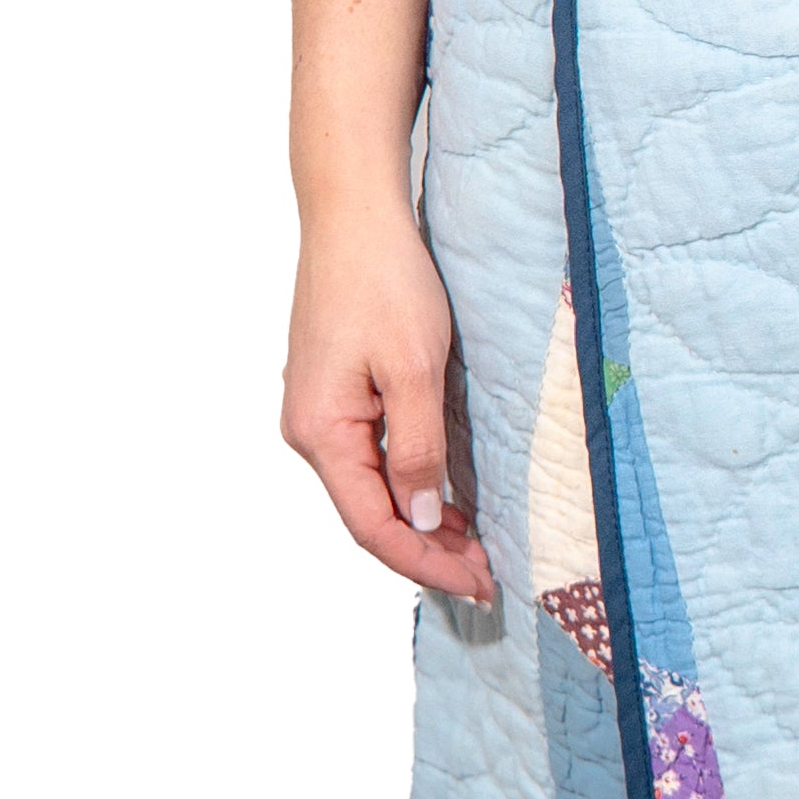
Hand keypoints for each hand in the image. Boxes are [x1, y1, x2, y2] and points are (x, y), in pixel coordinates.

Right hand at [283, 204, 496, 603]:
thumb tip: (421, 520)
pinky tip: (444, 500)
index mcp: (321, 433)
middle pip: (370, 515)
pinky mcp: (335, 395)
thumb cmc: (384, 281)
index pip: (373, 526)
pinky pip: (371, 459)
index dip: (426, 563)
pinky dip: (410, 485)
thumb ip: (417, 451)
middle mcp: (310, 431)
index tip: (479, 582)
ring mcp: (319, 413)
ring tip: (475, 546)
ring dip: (422, 522)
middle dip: (428, 550)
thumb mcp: (415, 371)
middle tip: (489, 574)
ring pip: (371, 489)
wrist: (354, 216)